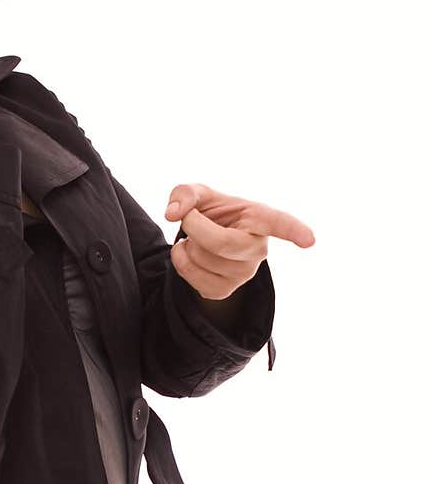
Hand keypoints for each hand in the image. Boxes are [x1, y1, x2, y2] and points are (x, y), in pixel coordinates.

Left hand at [164, 184, 315, 298]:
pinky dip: (180, 261)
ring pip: (203, 259)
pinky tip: (190, 253)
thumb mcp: (199, 194)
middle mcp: (259, 248)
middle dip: (195, 228)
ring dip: (187, 244)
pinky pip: (192, 277)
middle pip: (223, 244)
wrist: (202, 241)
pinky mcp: (225, 291)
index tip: (310, 240)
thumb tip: (174, 212)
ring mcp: (244, 273)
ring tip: (197, 238)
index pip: (280, 224)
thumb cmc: (210, 213)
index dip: (295, 231)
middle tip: (190, 217)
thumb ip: (185, 193)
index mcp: (260, 218)